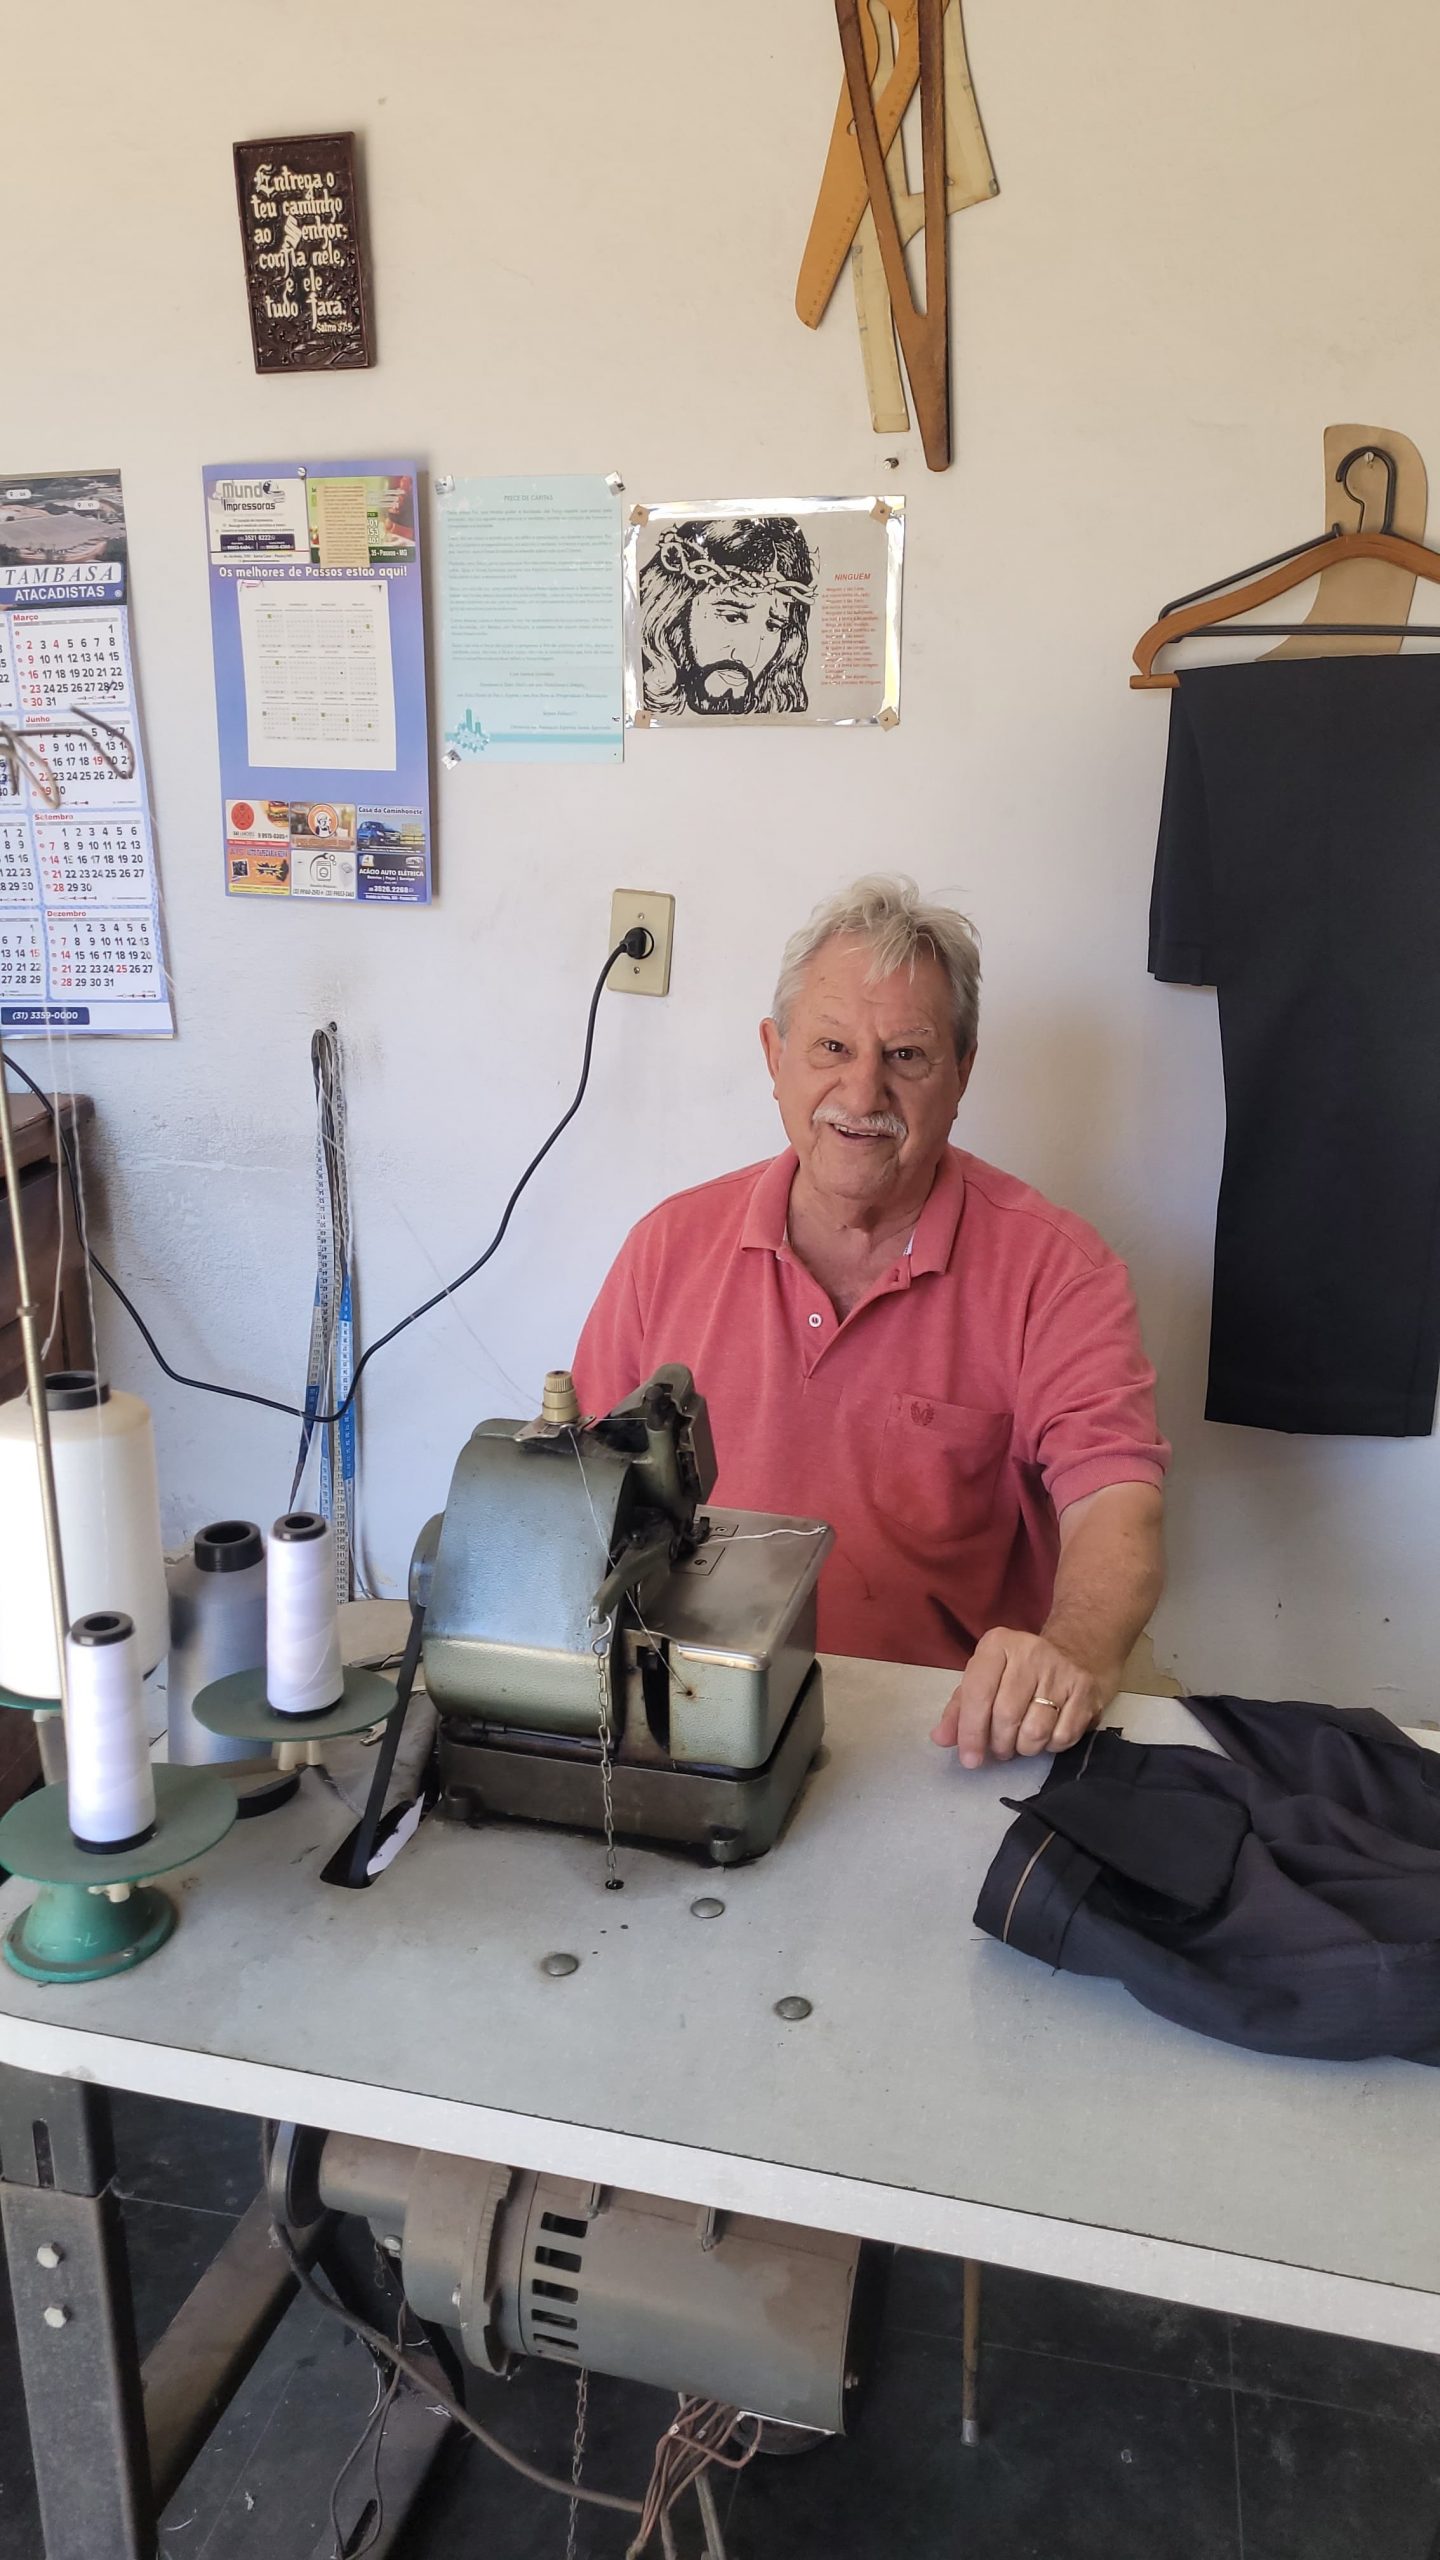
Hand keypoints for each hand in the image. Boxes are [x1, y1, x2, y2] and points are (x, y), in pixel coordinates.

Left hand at [931, 1628, 1104, 1769]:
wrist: (1072, 1654)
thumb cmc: (1015, 1673)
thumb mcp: (982, 1681)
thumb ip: (958, 1710)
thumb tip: (941, 1738)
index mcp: (997, 1645)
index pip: (978, 1694)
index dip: (970, 1732)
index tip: (969, 1760)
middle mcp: (1030, 1651)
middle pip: (1006, 1716)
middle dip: (999, 1744)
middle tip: (1000, 1749)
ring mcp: (1061, 1669)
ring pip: (1035, 1731)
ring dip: (1024, 1748)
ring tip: (1021, 1741)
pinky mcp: (1084, 1688)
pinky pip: (1062, 1736)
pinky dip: (1050, 1746)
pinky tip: (1046, 1734)